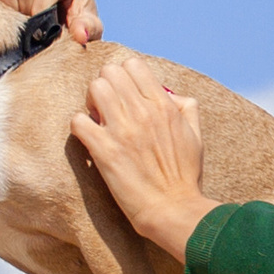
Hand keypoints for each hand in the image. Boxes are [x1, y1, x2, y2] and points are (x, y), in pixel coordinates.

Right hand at [0, 0, 102, 45]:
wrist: (63, 28)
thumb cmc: (79, 25)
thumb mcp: (91, 29)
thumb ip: (88, 28)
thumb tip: (80, 33)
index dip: (42, 7)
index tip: (42, 29)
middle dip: (28, 11)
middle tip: (35, 30)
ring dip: (13, 9)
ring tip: (26, 23)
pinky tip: (14, 19)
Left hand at [72, 54, 217, 256]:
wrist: (173, 209)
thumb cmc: (184, 176)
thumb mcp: (195, 135)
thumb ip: (186, 107)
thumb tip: (167, 93)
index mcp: (163, 105)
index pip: (133, 64)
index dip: (123, 76)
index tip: (123, 94)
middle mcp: (142, 112)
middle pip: (110, 72)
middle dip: (105, 86)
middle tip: (106, 107)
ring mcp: (122, 130)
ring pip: (94, 88)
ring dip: (91, 102)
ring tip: (97, 119)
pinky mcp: (104, 151)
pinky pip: (78, 121)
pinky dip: (80, 127)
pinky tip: (89, 138)